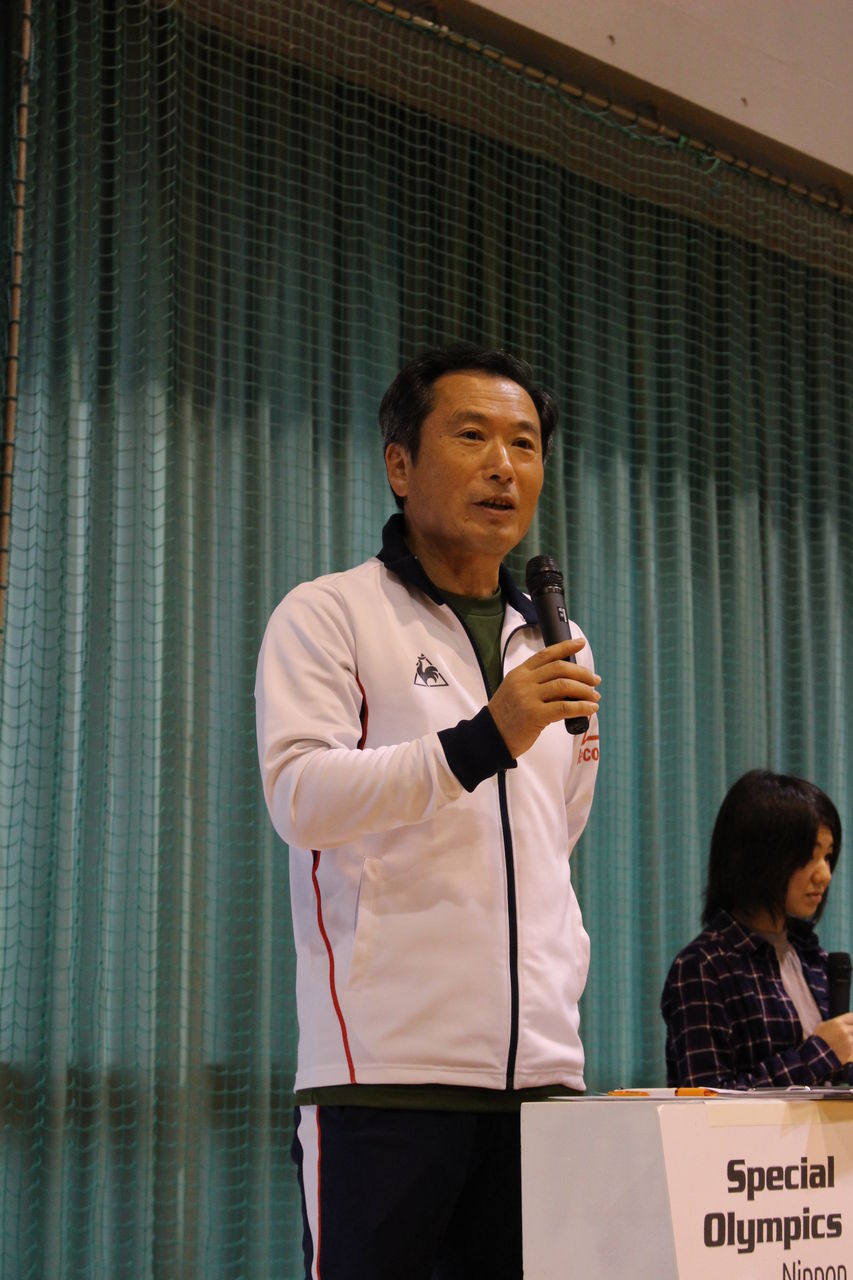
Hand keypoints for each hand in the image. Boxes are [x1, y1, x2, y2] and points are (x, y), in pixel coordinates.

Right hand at [487, 638, 600, 758]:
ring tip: (595, 696)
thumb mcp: (514, 691)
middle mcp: (524, 682)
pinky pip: (565, 707)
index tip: (580, 643)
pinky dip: (582, 707)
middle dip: (582, 673)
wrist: (490, 737)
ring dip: (585, 690)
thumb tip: (567, 682)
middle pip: (560, 668)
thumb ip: (535, 683)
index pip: (546, 654)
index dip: (565, 647)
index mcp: (519, 673)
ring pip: (565, 686)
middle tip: (595, 680)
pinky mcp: (535, 715)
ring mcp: (528, 698)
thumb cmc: (506, 716)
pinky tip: (590, 708)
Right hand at [816, 1013, 852, 1063]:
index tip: (851, 1023)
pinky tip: (843, 1048)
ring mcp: (849, 1041)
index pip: (852, 1017)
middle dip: (852, 1030)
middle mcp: (845, 1031)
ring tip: (844, 1042)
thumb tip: (844, 1022)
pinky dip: (850, 1047)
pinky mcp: (851, 1051)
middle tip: (848, 1033)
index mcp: (838, 1022)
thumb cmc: (819, 1038)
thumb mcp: (824, 1025)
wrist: (817, 1054)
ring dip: (851, 1039)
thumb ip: (836, 1023)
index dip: (852, 1020)